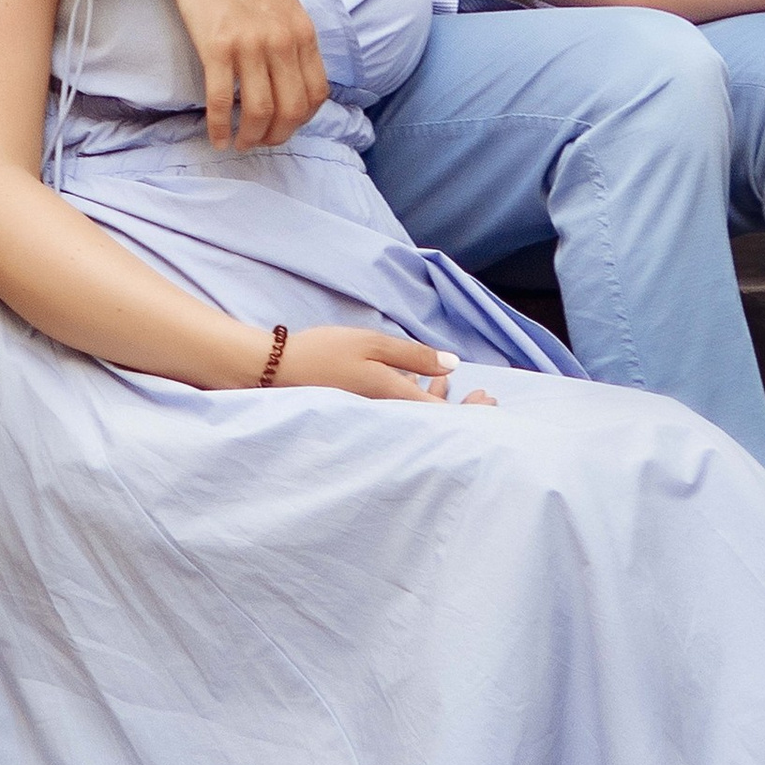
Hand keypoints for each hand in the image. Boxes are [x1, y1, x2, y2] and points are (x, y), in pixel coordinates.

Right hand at [142, 0, 329, 151]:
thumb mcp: (285, 2)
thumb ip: (294, 37)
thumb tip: (294, 75)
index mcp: (303, 31)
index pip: (317, 93)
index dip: (303, 120)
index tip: (286, 127)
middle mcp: (282, 41)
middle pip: (291, 110)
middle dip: (277, 136)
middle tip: (261, 142)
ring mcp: (251, 45)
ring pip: (259, 112)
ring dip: (250, 137)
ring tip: (239, 144)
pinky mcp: (216, 46)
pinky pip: (220, 100)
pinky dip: (219, 127)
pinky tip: (215, 138)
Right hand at [274, 328, 491, 405]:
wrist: (275, 371)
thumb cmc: (324, 352)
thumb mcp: (373, 344)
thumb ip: (414, 355)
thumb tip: (453, 365)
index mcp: (394, 399)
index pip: (444, 417)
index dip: (471, 412)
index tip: (489, 399)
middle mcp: (387, 416)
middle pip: (434, 420)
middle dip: (462, 409)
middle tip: (484, 396)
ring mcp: (373, 418)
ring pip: (416, 415)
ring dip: (437, 401)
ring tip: (451, 385)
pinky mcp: (362, 415)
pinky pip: (399, 412)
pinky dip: (416, 399)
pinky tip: (419, 383)